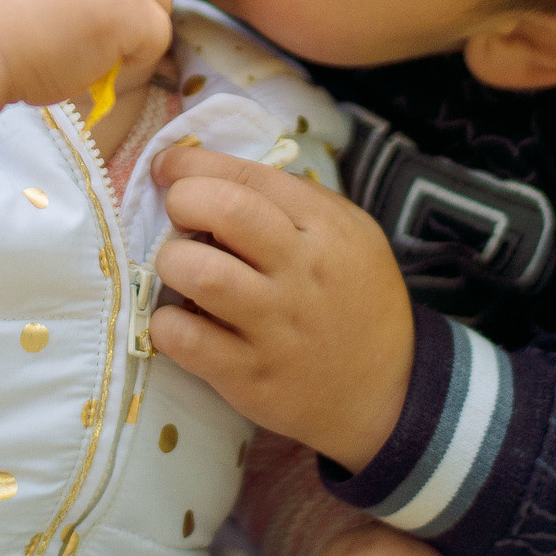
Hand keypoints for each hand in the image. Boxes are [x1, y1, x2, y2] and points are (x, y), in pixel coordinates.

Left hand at [149, 145, 411, 470]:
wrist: (388, 392)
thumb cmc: (356, 301)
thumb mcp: (351, 236)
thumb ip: (295, 203)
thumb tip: (216, 175)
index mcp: (326, 228)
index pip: (248, 176)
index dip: (192, 163)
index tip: (167, 168)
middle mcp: (300, 271)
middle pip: (223, 209)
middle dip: (181, 201)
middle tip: (178, 218)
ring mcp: (275, 325)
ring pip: (199, 273)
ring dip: (170, 262)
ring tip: (179, 270)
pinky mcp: (250, 375)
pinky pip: (186, 339)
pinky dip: (166, 324)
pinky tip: (179, 321)